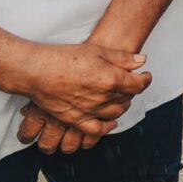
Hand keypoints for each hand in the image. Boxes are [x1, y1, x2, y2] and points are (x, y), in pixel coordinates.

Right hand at [15, 40, 148, 146]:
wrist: (37, 71)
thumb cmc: (65, 58)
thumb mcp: (97, 51)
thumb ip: (122, 58)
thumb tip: (141, 61)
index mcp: (111, 79)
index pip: (138, 84)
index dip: (144, 79)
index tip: (144, 76)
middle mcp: (103, 98)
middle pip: (127, 98)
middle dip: (131, 91)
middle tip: (128, 84)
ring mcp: (90, 111)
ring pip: (115, 113)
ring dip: (121, 106)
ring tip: (119, 98)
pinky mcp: (76, 120)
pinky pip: (96, 130)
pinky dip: (106, 127)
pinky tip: (109, 122)